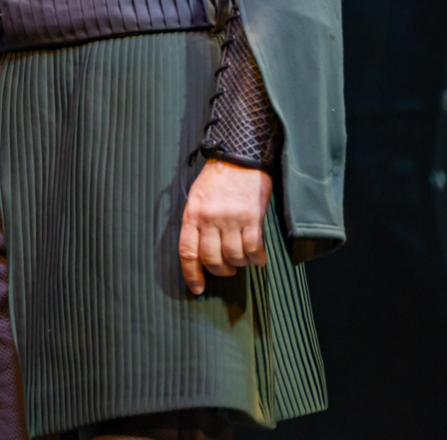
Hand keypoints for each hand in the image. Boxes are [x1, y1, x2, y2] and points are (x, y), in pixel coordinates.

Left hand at [179, 158, 271, 294]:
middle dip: (220, 270)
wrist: (240, 157)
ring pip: (234, 257)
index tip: (197, 289)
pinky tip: (258, 258)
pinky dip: (257, 258)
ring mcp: (231, 219)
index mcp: (192, 214)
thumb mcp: (197, 198)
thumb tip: (200, 253)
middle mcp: (210, 219)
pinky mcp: (252, 218)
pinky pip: (254, 249)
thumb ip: (197, 223)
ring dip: (240, 264)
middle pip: (212, 259)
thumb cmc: (217, 179)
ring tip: (242, 259)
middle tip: (226, 269)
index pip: (187, 251)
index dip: (192, 274)